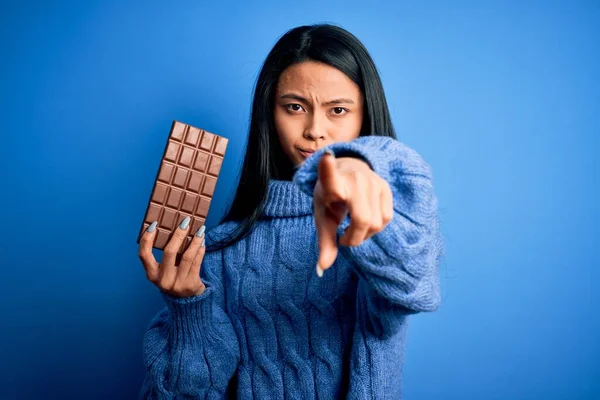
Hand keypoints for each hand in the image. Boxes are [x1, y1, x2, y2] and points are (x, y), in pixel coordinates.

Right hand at [138, 216, 206, 297]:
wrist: (187, 302)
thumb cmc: (174, 279)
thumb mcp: (164, 271)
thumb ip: (166, 255)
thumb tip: (174, 229)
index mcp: (152, 275)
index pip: (144, 255)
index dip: (147, 239)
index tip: (154, 224)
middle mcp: (163, 280)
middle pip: (169, 252)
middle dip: (178, 235)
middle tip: (185, 222)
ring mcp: (178, 283)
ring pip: (187, 256)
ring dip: (194, 240)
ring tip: (200, 229)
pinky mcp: (191, 284)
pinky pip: (197, 262)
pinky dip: (200, 249)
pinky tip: (202, 240)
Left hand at [313, 151, 393, 276]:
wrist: (347, 172)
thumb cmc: (331, 199)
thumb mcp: (322, 218)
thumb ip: (324, 243)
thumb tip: (321, 270)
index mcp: (332, 184)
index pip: (329, 176)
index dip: (327, 168)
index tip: (325, 158)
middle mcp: (354, 179)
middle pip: (363, 220)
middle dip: (354, 238)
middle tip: (344, 238)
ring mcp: (373, 181)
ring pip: (377, 223)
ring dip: (365, 234)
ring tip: (353, 228)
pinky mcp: (385, 187)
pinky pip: (386, 218)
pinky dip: (376, 228)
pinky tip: (366, 221)